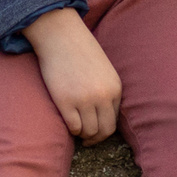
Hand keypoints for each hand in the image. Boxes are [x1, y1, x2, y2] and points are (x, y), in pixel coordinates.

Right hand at [25, 9, 121, 143]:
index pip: (113, 121)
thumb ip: (106, 90)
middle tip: (87, 140)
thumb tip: (102, 115)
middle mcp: (103, 96)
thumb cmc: (80, 51)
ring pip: (89, 132)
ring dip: (82, 134)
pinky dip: (72, 130)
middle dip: (95, 138)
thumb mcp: (104, 70)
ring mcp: (84, 100)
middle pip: (104, 131)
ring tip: (76, 129)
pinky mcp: (65, 101)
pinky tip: (68, 123)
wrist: (61, 36)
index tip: (95, 131)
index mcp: (115, 88)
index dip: (104, 130)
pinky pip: (73, 127)